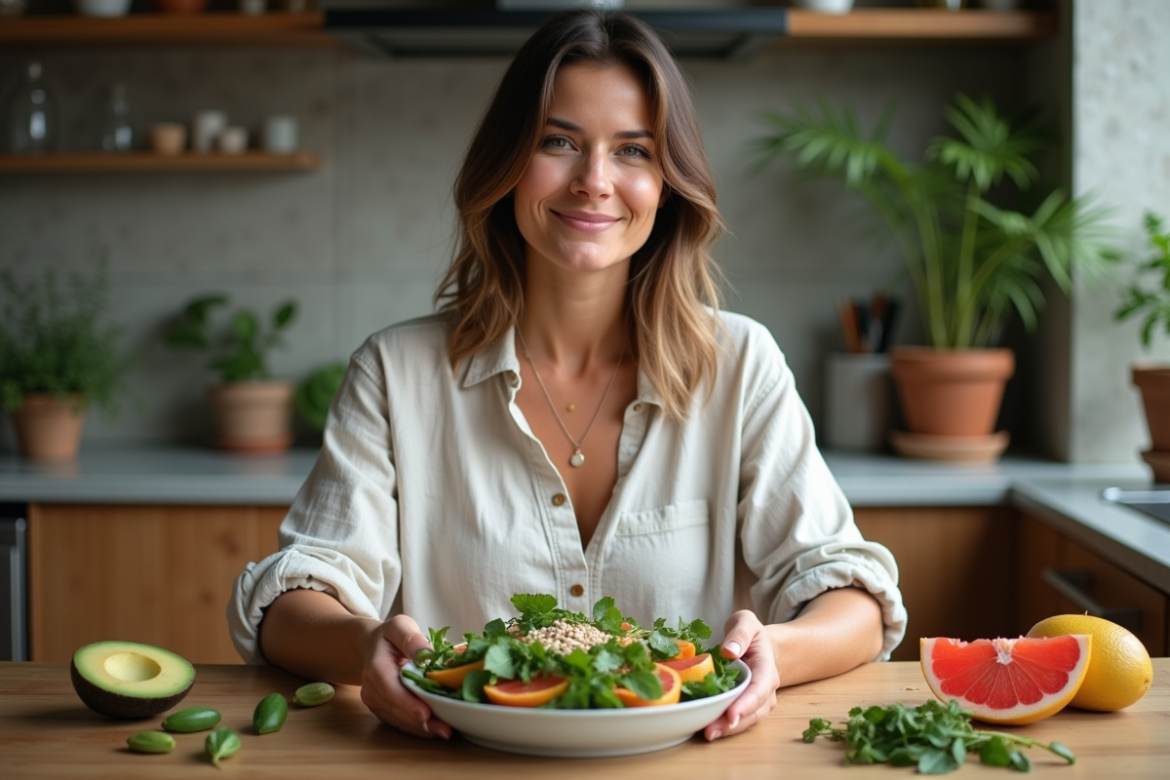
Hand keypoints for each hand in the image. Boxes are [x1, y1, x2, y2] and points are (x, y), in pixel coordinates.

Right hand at [359, 614, 451, 738]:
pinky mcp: (383, 709)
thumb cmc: (390, 636)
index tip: (425, 713)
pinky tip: (436, 729)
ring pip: (399, 719)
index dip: (407, 703)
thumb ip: (410, 638)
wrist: (373, 646)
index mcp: (375, 667)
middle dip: (420, 721)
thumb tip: (426, 654)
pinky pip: (400, 722)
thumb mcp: (400, 626)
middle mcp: (371, 689)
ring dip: (422, 728)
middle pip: (396, 709)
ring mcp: (376, 702)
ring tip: (445, 731)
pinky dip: (417, 728)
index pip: (390, 688)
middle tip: (445, 728)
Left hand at [703, 610, 778, 739]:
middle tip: (711, 731)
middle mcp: (766, 689)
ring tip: (707, 733)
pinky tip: (706, 729)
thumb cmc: (750, 633)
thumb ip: (740, 633)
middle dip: (734, 723)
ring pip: (747, 720)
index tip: (732, 714)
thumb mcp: (746, 622)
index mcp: (767, 668)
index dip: (747, 703)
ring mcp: (757, 701)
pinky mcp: (745, 706)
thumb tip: (729, 651)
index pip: (759, 688)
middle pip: (754, 710)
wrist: (758, 644)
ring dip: (728, 729)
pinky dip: (724, 726)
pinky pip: (737, 719)